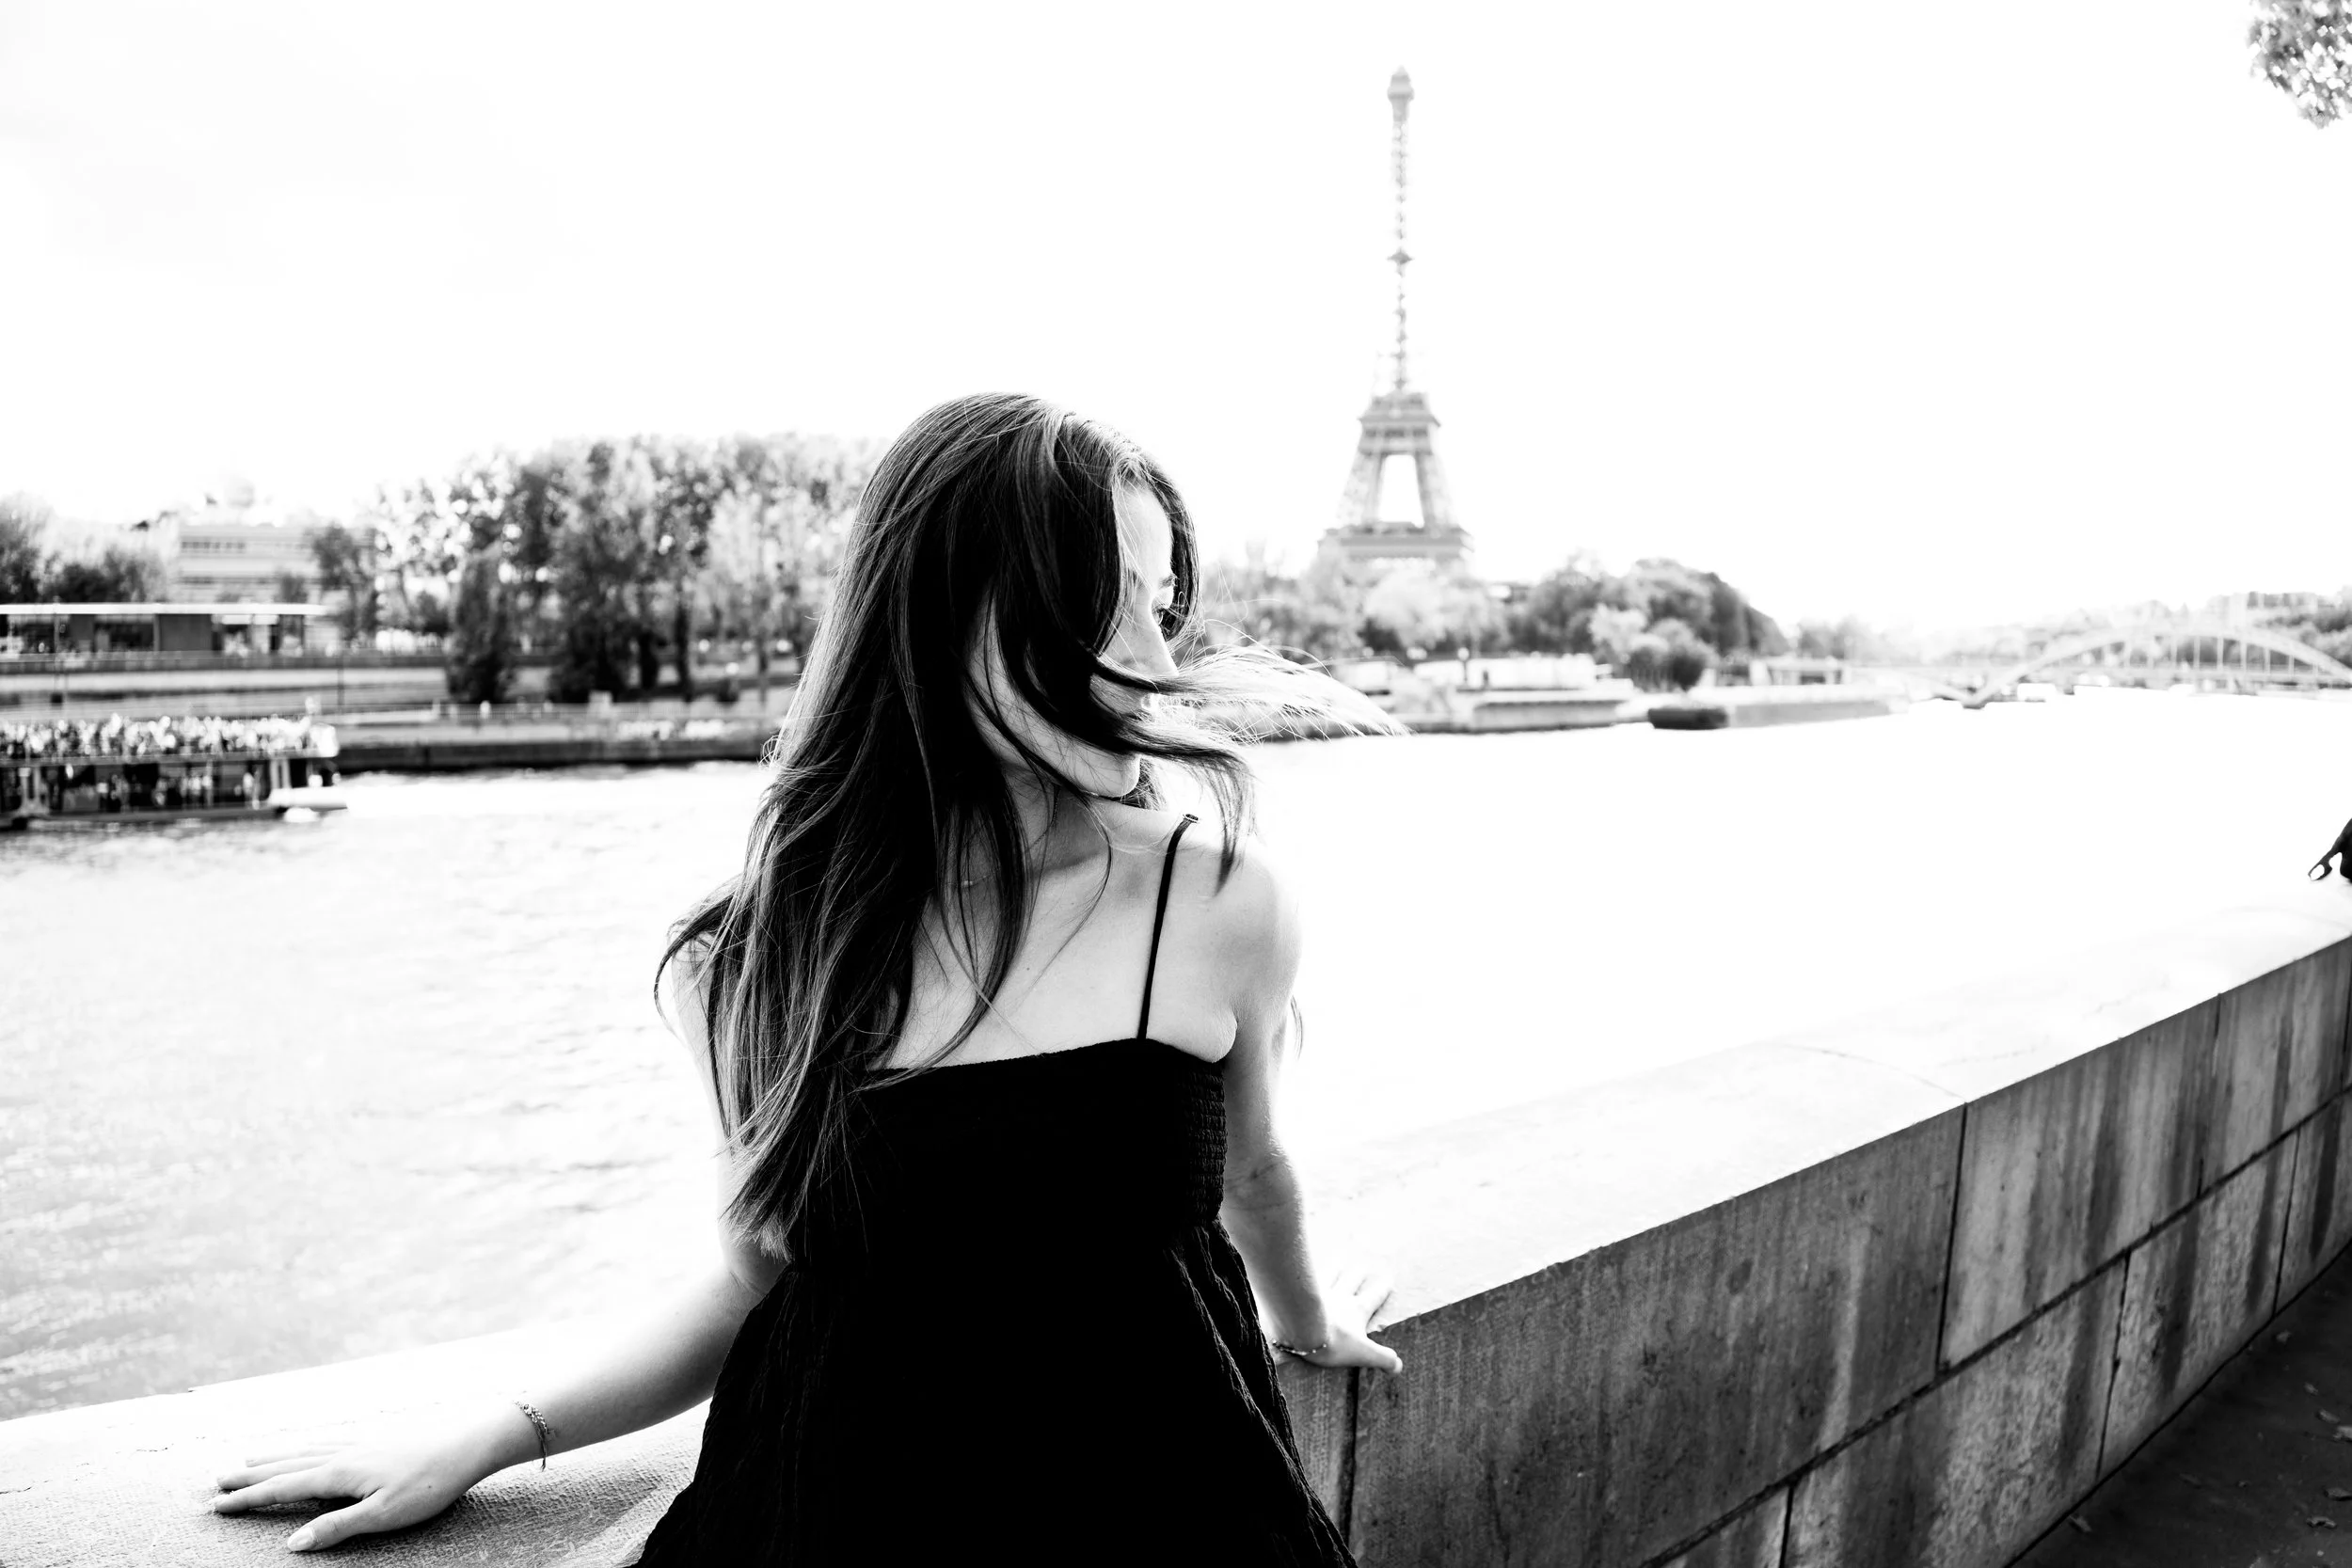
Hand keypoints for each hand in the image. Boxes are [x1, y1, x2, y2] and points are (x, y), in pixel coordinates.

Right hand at [211, 1406, 524, 1552]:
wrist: (467, 1444)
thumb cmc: (429, 1484)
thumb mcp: (383, 1515)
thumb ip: (336, 1527)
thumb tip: (292, 1543)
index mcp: (339, 1473)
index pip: (283, 1488)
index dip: (249, 1499)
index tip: (216, 1504)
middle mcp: (343, 1453)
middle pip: (286, 1465)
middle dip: (251, 1476)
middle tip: (217, 1481)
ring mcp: (360, 1442)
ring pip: (305, 1449)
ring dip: (274, 1457)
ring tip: (249, 1459)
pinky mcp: (377, 1439)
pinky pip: (329, 1440)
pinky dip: (306, 1444)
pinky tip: (308, 1444)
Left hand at [1274, 1265, 1403, 1374]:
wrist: (1300, 1329)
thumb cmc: (1332, 1342)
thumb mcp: (1362, 1353)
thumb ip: (1382, 1358)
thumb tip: (1399, 1366)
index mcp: (1356, 1310)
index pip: (1373, 1297)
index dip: (1382, 1289)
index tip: (1388, 1279)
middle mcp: (1339, 1297)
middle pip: (1351, 1281)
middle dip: (1358, 1275)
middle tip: (1363, 1267)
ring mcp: (1319, 1292)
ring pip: (1330, 1275)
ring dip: (1335, 1267)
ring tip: (1339, 1259)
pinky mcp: (1299, 1292)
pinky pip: (1306, 1277)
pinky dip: (1308, 1269)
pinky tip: (1304, 1265)